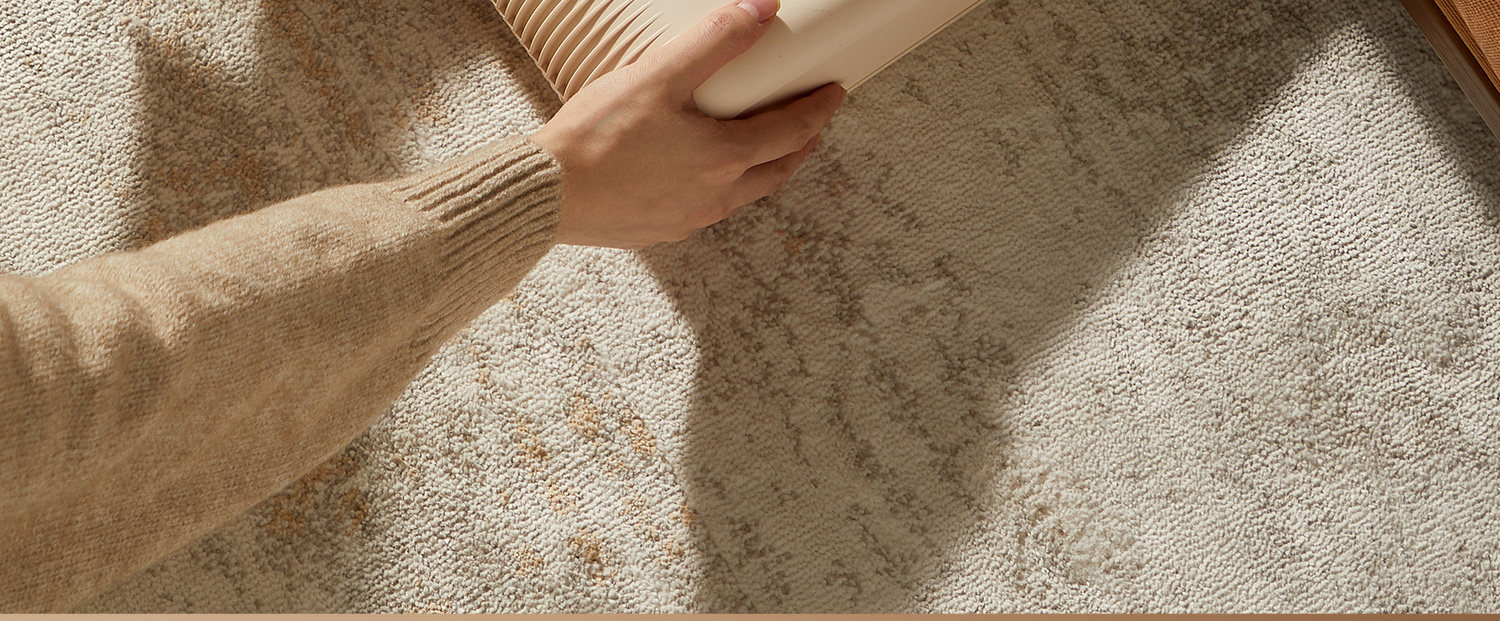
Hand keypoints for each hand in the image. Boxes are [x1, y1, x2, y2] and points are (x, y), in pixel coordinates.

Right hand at [529, 0, 846, 249]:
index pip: (790, 131)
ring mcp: (686, 219)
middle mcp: (714, 197)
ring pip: (742, 196)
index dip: (817, 110)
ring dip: (763, 172)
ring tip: (764, 153)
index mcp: (723, 158)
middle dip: (799, 146)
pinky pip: (704, 210)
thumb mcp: (658, 76)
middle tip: (811, 128)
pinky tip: (703, 180)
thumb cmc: (596, 138)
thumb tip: (762, 7)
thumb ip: (714, 41)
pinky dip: (721, 191)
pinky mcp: (657, 231)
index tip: (833, 95)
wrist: (546, 195)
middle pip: (775, 171)